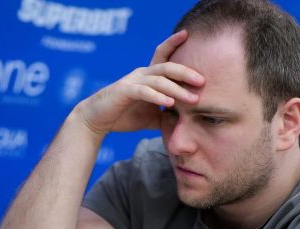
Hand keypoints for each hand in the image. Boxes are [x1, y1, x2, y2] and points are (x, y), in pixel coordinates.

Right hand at [75, 30, 204, 135]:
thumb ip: (167, 116)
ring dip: (177, 89)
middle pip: (167, 67)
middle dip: (186, 72)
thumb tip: (187, 122)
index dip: (173, 43)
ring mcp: (132, 81)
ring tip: (193, 99)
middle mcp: (141, 74)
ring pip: (158, 80)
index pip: (162, 55)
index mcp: (148, 76)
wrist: (96, 121)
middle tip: (203, 81)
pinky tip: (169, 103)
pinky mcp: (124, 92)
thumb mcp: (152, 117)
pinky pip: (144, 91)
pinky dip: (158, 96)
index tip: (187, 35)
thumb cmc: (124, 116)